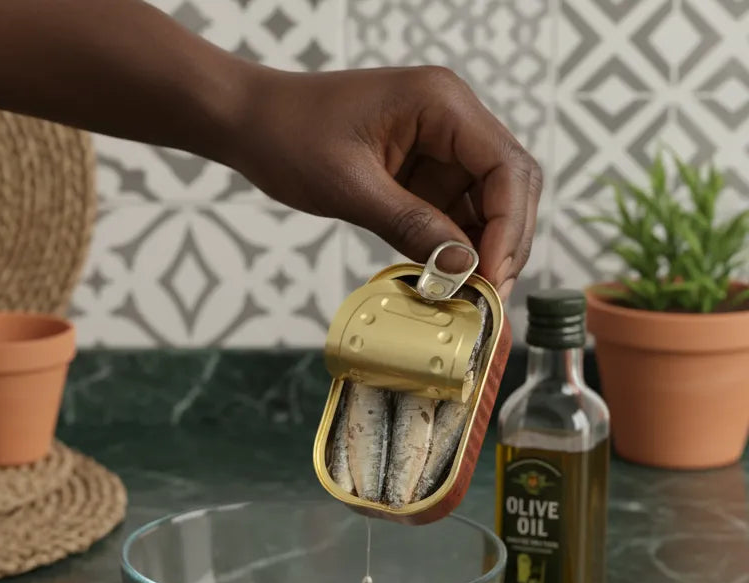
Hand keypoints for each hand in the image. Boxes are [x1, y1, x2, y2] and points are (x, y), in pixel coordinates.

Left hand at [232, 65, 541, 296]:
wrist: (252, 122)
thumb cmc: (291, 136)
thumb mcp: (350, 188)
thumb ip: (410, 225)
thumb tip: (461, 268)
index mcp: (441, 103)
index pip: (505, 166)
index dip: (507, 227)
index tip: (490, 277)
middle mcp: (451, 118)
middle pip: (509, 184)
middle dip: (505, 242)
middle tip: (489, 298)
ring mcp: (439, 146)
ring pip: (487, 203)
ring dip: (483, 250)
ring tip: (471, 298)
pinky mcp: (422, 171)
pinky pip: (455, 212)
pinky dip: (455, 247)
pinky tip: (447, 281)